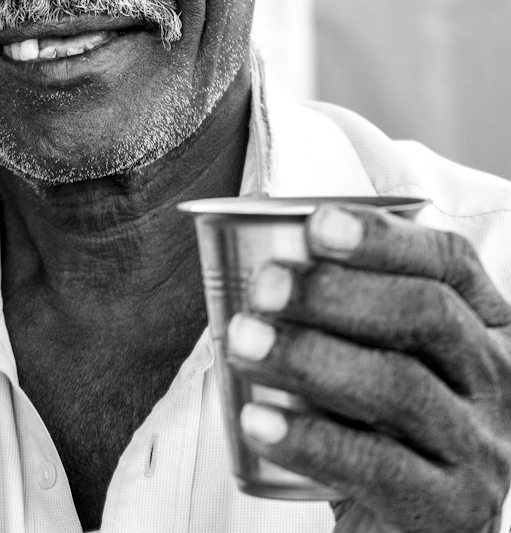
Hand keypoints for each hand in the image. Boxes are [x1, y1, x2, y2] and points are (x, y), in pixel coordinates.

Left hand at [225, 203, 510, 531]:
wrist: (401, 528)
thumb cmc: (379, 419)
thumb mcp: (380, 349)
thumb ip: (343, 298)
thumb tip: (252, 232)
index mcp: (488, 326)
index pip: (450, 263)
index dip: (384, 237)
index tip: (315, 224)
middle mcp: (501, 383)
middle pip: (427, 315)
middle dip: (336, 291)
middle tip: (263, 285)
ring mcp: (485, 451)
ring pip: (400, 386)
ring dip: (309, 356)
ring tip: (241, 342)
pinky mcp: (455, 513)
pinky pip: (379, 467)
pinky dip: (310, 439)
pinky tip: (256, 420)